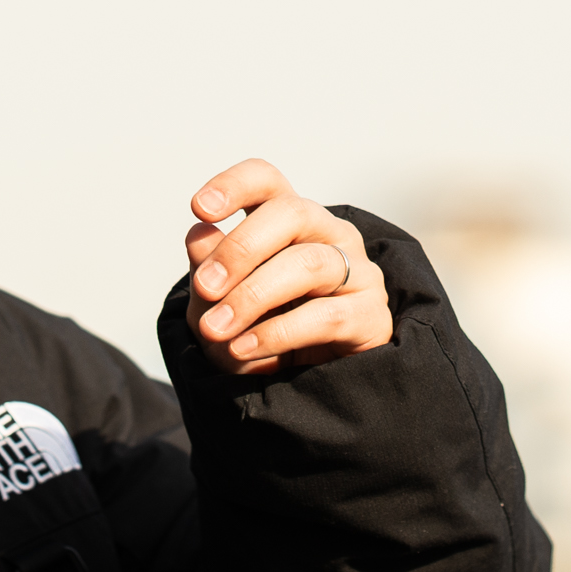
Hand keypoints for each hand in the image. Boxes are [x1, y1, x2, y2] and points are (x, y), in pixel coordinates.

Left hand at [184, 160, 390, 377]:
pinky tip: (245, 348)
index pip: (267, 180)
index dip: (234, 185)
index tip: (200, 208)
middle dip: (241, 249)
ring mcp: (356, 270)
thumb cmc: (255, 332)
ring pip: (308, 263)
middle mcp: (327, 234)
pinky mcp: (371, 314)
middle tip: (205, 286)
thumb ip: (207, 269)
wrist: (296, 391)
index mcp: (286, 221)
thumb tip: (199, 234)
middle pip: (291, 213)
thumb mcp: (215, 305)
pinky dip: (277, 333)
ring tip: (217, 329)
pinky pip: (326, 315)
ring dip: (253, 296)